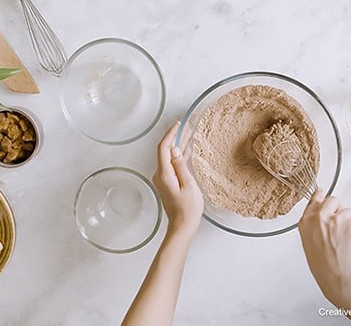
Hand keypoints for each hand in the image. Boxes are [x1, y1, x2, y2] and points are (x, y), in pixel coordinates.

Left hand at [153, 122, 203, 238]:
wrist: (182, 226)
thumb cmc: (188, 209)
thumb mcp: (188, 185)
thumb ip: (181, 166)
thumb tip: (175, 150)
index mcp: (164, 174)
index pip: (164, 148)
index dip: (171, 134)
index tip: (179, 124)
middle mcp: (161, 175)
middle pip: (166, 150)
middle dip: (176, 136)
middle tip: (187, 125)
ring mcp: (164, 179)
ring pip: (170, 156)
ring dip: (179, 145)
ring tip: (189, 133)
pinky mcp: (168, 182)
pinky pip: (172, 164)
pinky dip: (180, 155)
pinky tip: (187, 150)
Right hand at [298, 189, 350, 303]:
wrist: (337, 276)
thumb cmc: (323, 265)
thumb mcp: (309, 242)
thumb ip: (313, 224)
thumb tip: (320, 213)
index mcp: (305, 222)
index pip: (314, 199)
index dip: (321, 198)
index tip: (322, 193)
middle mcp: (318, 217)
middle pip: (332, 200)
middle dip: (338, 210)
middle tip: (340, 227)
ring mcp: (334, 218)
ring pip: (346, 210)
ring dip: (348, 222)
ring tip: (344, 240)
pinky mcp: (349, 222)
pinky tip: (350, 242)